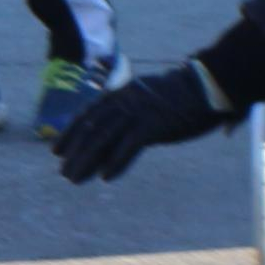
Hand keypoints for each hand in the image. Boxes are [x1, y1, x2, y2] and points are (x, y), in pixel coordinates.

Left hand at [49, 61, 226, 182]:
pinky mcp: (155, 124)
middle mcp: (125, 100)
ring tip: (75, 179)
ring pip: (104, 138)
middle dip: (74, 152)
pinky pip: (130, 145)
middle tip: (63, 172)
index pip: (88, 113)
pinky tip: (106, 177)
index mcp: (122, 92)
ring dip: (87, 161)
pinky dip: (117, 162)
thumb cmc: (181, 95)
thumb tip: (114, 136)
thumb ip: (129, 112)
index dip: (70, 133)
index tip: (56, 150)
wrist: (208, 85)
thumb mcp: (148, 99)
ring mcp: (139, 111)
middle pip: (92, 128)